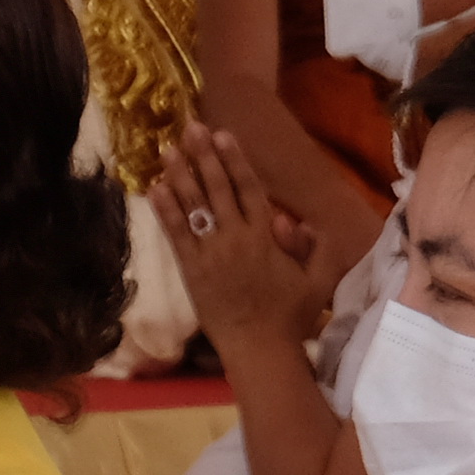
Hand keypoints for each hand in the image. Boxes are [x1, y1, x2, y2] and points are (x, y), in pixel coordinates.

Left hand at [149, 133, 330, 348]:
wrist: (259, 347)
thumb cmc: (291, 316)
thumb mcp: (318, 281)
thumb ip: (318, 249)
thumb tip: (302, 222)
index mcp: (266, 238)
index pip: (249, 190)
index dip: (235, 160)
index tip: (223, 135)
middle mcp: (236, 238)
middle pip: (218, 189)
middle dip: (204, 156)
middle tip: (190, 127)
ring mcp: (210, 253)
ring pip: (193, 206)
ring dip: (180, 175)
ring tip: (167, 148)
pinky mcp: (191, 269)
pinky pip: (176, 234)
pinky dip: (166, 210)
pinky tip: (155, 188)